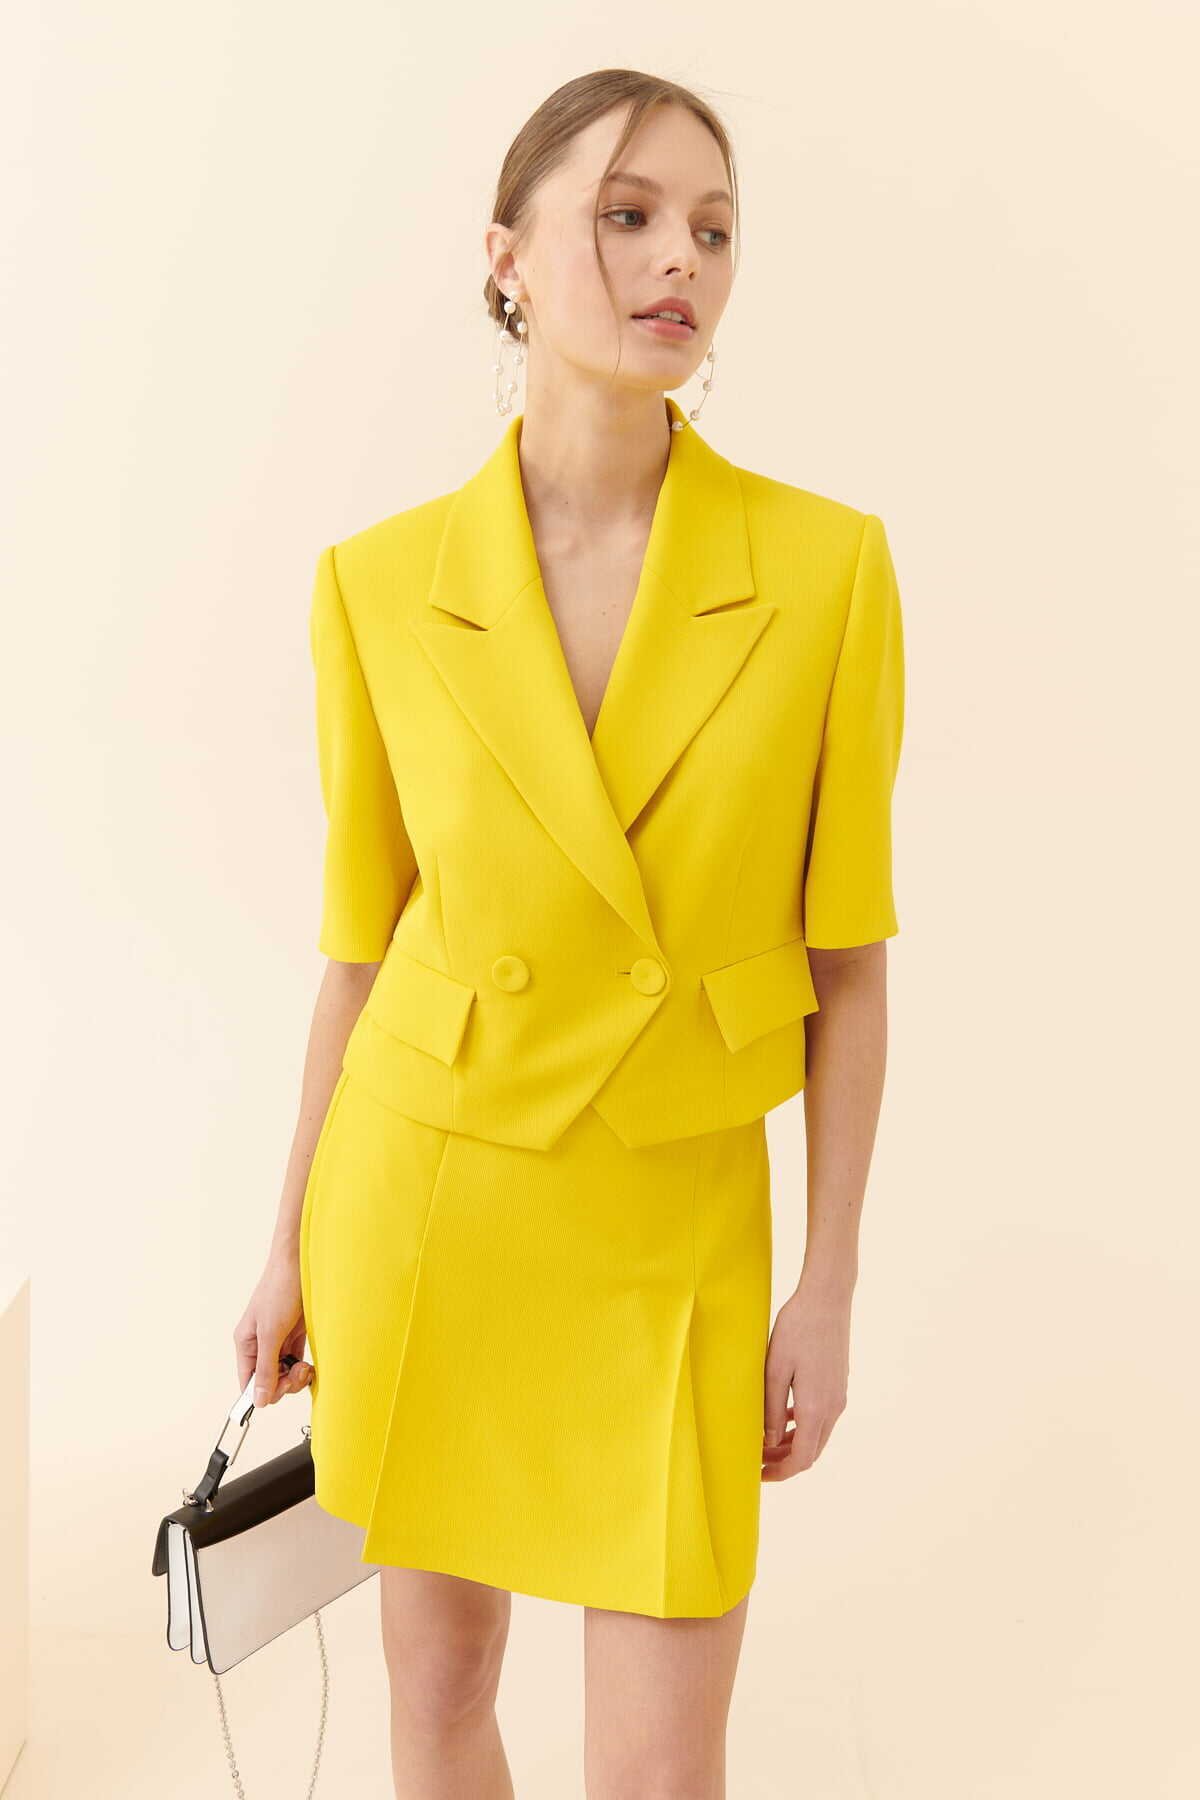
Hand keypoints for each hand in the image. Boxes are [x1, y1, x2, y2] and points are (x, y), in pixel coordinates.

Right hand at [233, 1249, 313, 1406]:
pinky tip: (310, 1364)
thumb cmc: (280, 1289)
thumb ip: (266, 1367)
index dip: (264, 1391)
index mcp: (246, 1343)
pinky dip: (304, 1367)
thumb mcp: (271, 1332)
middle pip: (268, 1381)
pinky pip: (296, 1361)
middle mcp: (260, 1344)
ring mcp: (278, 1340)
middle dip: (285, 1383)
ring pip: (285, 1373)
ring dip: (297, 1376)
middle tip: (299, 1372)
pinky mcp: (295, 1335)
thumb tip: (259, 1400)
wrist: (300, 1262)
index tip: (283, 1387)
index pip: (249, 1382)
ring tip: (306, 1366)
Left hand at [761, 1283, 850, 1481]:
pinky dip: (802, 1426)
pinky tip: (783, 1416)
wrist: (828, 1298)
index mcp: (816, 1409)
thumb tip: (768, 1444)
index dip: (780, 1472)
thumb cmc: (797, 1329)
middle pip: (811, 1451)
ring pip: (817, 1435)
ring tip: (765, 1441)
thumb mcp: (775, 1370)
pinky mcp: (838, 1384)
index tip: (758, 1474)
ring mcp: (838, 1396)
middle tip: (756, 1460)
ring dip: (792, 1444)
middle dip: (784, 1461)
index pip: (801, 1459)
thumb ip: (771, 1410)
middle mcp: (833, 1408)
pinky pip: (821, 1417)